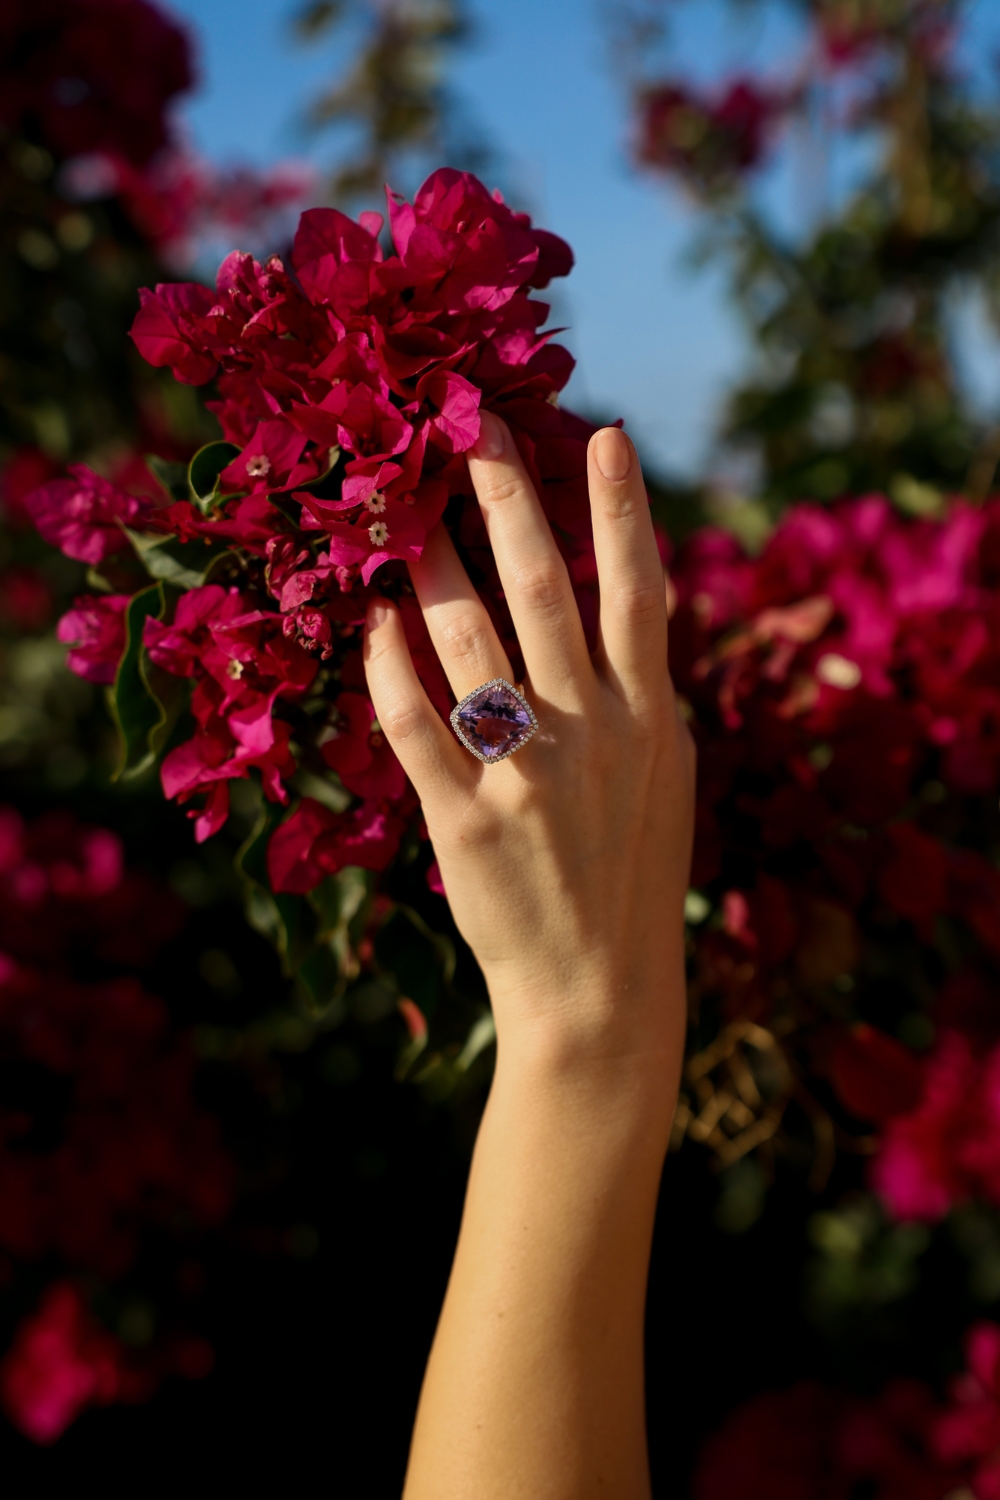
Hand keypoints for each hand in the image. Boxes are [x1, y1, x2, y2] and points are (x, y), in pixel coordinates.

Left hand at [363, 413, 694, 1076]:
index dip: (625, 511)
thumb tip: (627, 613)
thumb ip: (643, 697)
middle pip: (544, 591)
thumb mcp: (664, 781)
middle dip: (508, 500)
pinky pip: (416, 722)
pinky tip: (370, 622)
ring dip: (429, 563)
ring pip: (469, 640)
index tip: (607, 436)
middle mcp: (594, 733)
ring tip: (399, 510)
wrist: (602, 989)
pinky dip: (389, 666)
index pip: (641, 593)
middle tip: (473, 427)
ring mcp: (528, 774)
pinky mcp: (466, 818)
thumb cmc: (632, 877)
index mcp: (653, 720)